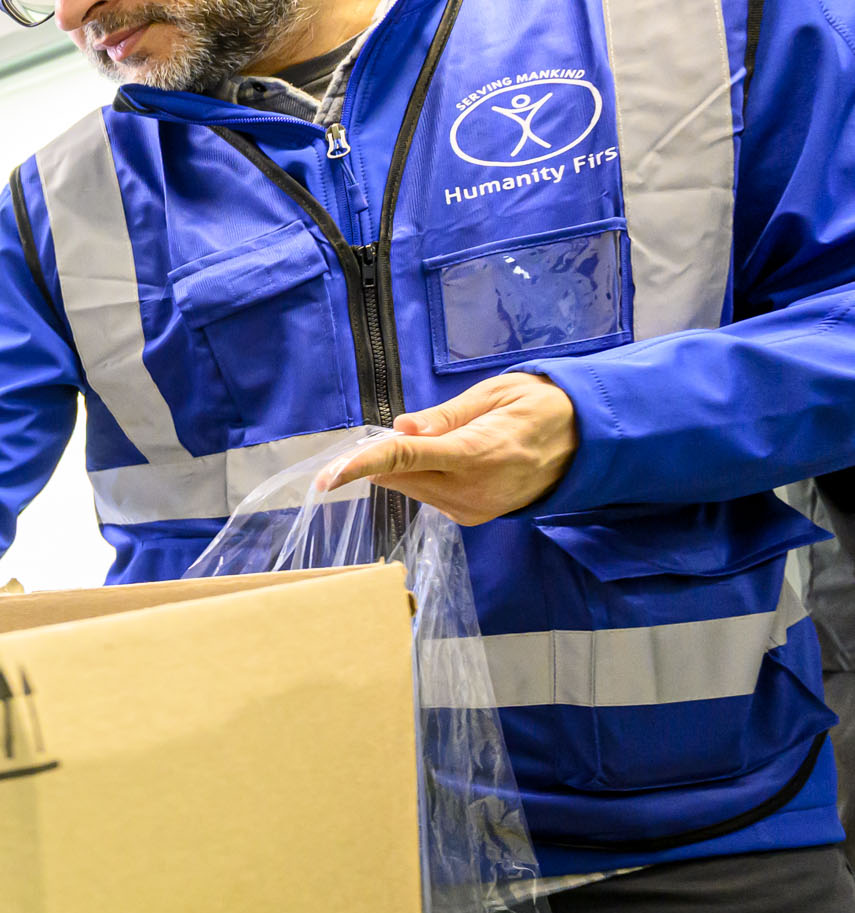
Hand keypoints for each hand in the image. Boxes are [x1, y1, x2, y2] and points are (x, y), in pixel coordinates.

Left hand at [315, 373, 578, 524]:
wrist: (587, 443)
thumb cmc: (539, 407)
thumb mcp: (495, 395)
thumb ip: (444, 417)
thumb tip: (399, 429)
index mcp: (478, 452)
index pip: (405, 459)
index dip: (359, 466)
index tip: (325, 477)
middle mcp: (473, 489)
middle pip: (398, 476)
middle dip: (379, 456)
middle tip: (392, 430)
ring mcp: (473, 509)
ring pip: (410, 488)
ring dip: (401, 467)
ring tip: (435, 440)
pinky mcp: (473, 517)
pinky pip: (428, 496)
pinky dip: (421, 478)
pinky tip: (443, 460)